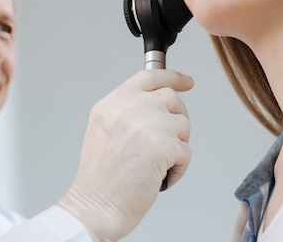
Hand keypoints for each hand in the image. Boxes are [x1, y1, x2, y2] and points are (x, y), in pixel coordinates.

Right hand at [58, 69, 192, 241]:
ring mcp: (146, 125)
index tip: (187, 81)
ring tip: (158, 163)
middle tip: (168, 140)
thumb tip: (156, 107)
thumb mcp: (102, 131)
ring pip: (183, 124)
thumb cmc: (99, 178)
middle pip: (171, 98)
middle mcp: (128, 109)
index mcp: (112, 104)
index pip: (149, 77)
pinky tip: (161, 176)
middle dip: (177, 119)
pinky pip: (186, 151)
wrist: (95, 206)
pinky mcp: (162, 145)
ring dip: (177, 146)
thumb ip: (126, 112)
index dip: (172, 77)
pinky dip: (179, 167)